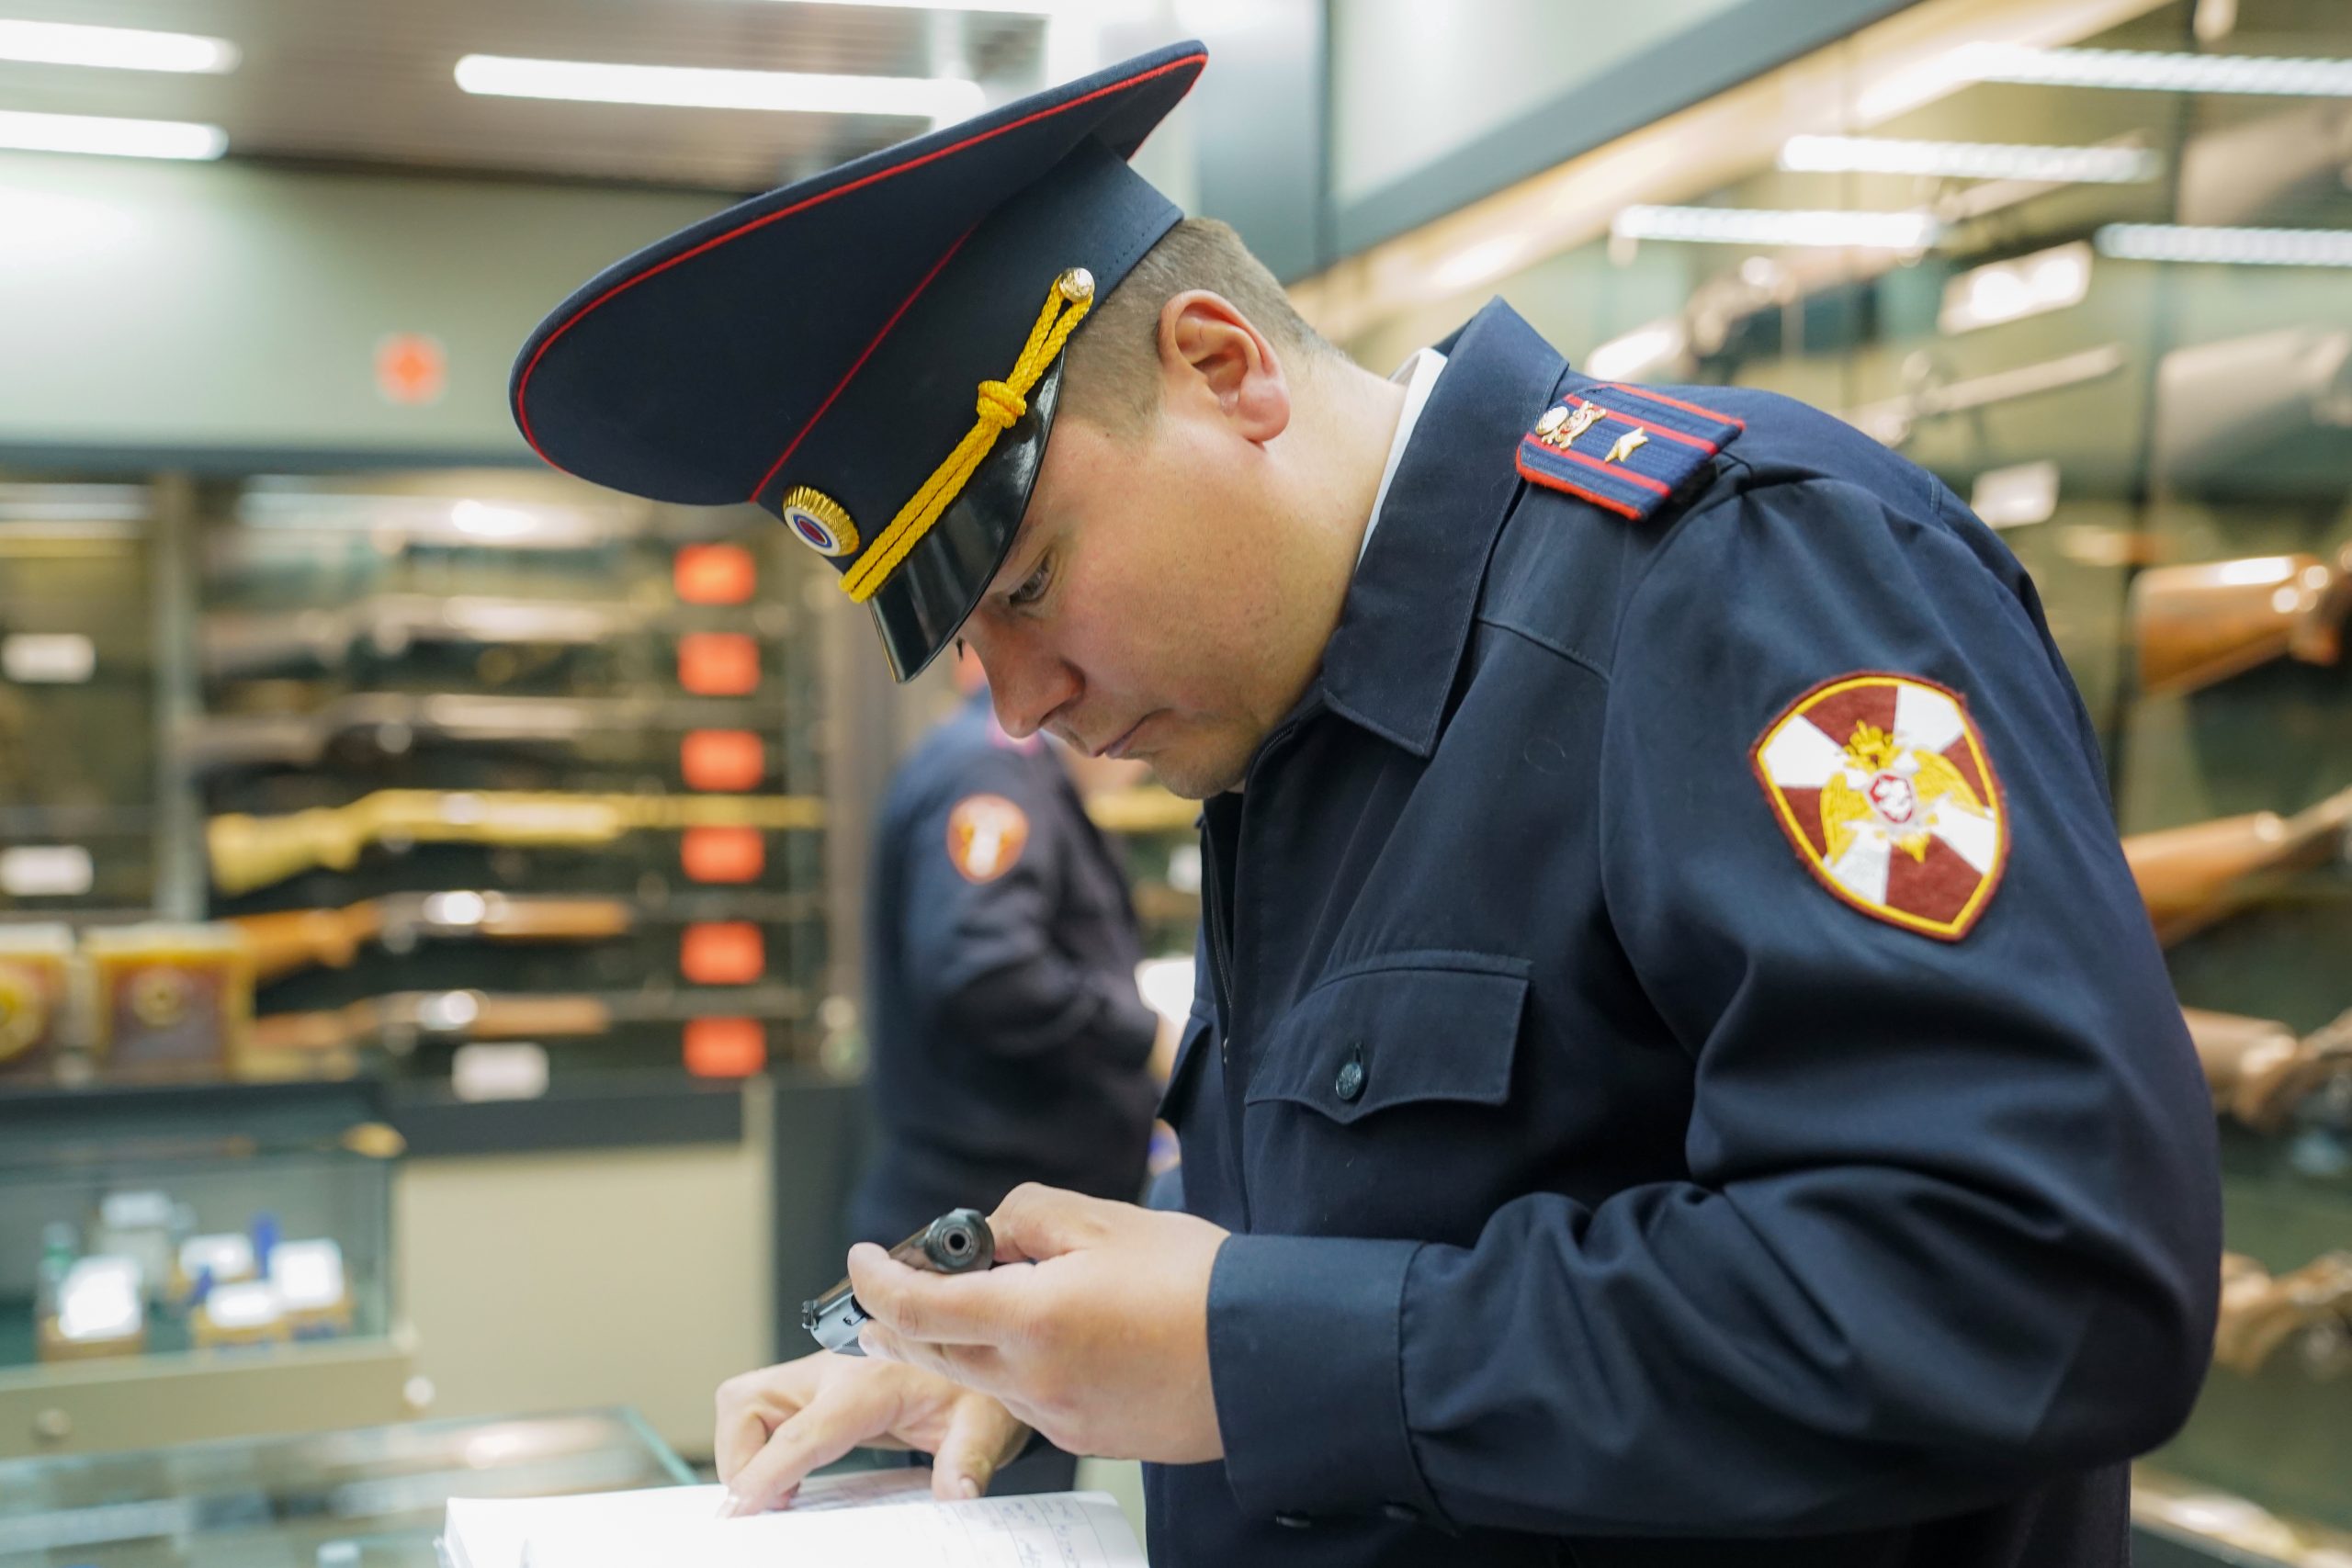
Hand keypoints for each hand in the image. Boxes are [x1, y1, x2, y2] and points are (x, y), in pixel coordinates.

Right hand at [713, 1351, 1030, 1513]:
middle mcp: (833, 1372)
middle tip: (759, 1504)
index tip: (740, 1508)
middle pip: (746, 1401)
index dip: (764, 1475)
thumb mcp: (987, 1422)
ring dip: (743, 1447)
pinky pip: (765, 1409)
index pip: (801, 1433)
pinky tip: (788, 1476)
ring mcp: (820, 1375)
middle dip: (737, 1456)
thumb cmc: (983, 1381)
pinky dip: (759, 1443)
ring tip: (774, 1493)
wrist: (988, 1339)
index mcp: (868, 1383)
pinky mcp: (819, 1386)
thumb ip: (968, 1457)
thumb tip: (956, 1493)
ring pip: (746, 1400)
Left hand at [852, 1184, 1229, 1462]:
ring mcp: (1058, 1418)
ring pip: (980, 1380)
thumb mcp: (1100, 1220)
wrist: (1266, 1351)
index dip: (876, 1279)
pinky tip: (1050, 1338)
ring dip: (963, 1341)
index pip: (915, 1305)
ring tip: (986, 1300)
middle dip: (900, 1318)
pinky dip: (1014, 1368)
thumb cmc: (1193, 1279)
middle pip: (933, 1352)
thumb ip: (1024, 1217)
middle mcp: (1033, 1380)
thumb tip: (988, 1238)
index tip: (863, 1256)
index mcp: (1029, 1319)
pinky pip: (1026, 1402)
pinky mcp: (1087, 1436)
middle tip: (884, 1292)